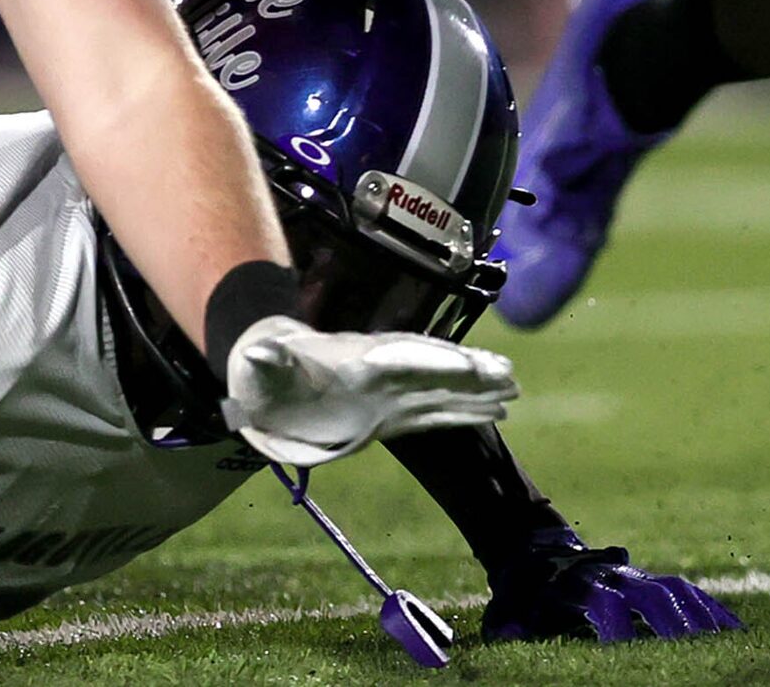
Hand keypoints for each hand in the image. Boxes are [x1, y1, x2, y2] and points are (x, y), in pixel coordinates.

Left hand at [220, 317, 514, 465]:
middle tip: (508, 374)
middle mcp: (379, 374)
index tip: (467, 366)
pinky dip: (464, 412)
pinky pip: (434, 412)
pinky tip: (495, 412)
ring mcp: (388, 394)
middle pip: (431, 369)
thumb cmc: (264, 374)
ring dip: (475, 391)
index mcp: (353, 361)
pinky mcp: (389, 415)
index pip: (400, 359)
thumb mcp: (259, 367)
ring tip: (514, 391)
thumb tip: (256, 353)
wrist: (268, 379)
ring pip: (441, 390)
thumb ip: (266, 360)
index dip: (432, 362)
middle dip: (467, 371)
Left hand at [484, 527, 741, 643]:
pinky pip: (683, 590)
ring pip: (673, 591)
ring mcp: (631, 574)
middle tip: (693, 650)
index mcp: (578, 583)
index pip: (604, 604)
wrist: (530, 546)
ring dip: (699, 618)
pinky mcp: (645, 577)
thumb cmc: (521, 589)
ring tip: (727, 645)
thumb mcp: (508, 605)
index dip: (618, 627)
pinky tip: (734, 630)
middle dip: (673, 623)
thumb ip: (510, 623)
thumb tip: (509, 636)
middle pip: (650, 595)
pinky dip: (708, 608)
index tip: (628, 648)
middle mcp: (611, 575)